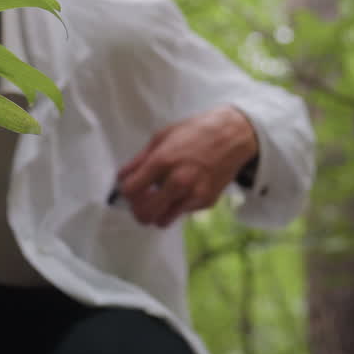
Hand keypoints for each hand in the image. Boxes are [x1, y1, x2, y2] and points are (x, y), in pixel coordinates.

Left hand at [114, 105, 257, 227]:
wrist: (232, 136)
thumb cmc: (196, 132)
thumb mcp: (161, 138)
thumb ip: (139, 160)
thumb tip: (122, 176)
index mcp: (163, 161)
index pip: (131, 190)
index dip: (125, 191)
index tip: (128, 188)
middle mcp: (178, 181)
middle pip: (144, 213)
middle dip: (136, 209)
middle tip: (139, 201)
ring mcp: (193, 194)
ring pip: (162, 221)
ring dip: (155, 214)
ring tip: (157, 201)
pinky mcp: (206, 202)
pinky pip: (181, 213)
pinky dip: (175, 207)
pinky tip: (180, 192)